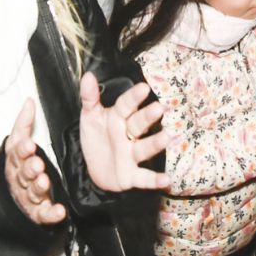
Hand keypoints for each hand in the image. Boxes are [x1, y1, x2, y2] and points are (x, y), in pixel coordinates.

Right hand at [5, 98, 64, 224]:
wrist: (16, 198)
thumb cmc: (19, 166)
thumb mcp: (18, 143)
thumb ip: (24, 123)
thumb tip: (29, 101)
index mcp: (16, 161)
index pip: (16, 154)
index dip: (22, 150)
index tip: (29, 144)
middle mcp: (21, 179)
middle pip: (23, 174)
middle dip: (30, 168)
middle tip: (38, 163)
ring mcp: (29, 197)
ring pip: (32, 192)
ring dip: (38, 187)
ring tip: (45, 182)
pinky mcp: (38, 213)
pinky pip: (44, 215)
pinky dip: (51, 214)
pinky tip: (59, 211)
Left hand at [77, 73, 170, 193]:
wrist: (95, 169)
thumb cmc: (97, 137)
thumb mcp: (89, 116)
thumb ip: (89, 97)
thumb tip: (88, 76)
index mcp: (117, 118)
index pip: (125, 105)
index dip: (133, 97)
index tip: (143, 88)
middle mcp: (128, 135)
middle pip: (138, 124)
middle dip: (148, 117)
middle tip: (159, 108)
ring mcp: (131, 155)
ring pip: (144, 148)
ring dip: (156, 143)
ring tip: (167, 136)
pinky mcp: (131, 176)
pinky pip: (144, 178)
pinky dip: (155, 180)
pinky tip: (167, 180)